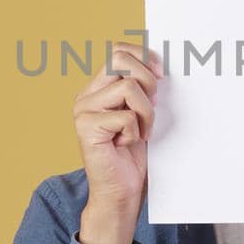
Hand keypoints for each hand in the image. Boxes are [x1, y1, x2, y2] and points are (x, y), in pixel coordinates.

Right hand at [73, 41, 162, 243]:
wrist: (122, 192)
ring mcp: (83, 111)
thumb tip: (160, 63)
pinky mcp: (86, 128)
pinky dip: (136, 131)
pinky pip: (126, 116)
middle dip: (148, 81)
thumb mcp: (141, 113)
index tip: (161, 74)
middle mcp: (86, 95)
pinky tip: (128, 144)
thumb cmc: (133, 154)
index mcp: (97, 88)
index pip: (119, 51)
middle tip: (152, 107)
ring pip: (129, 88)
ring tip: (141, 131)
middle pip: (121, 60)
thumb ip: (142, 88)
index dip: (144, 57)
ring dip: (146, 112)